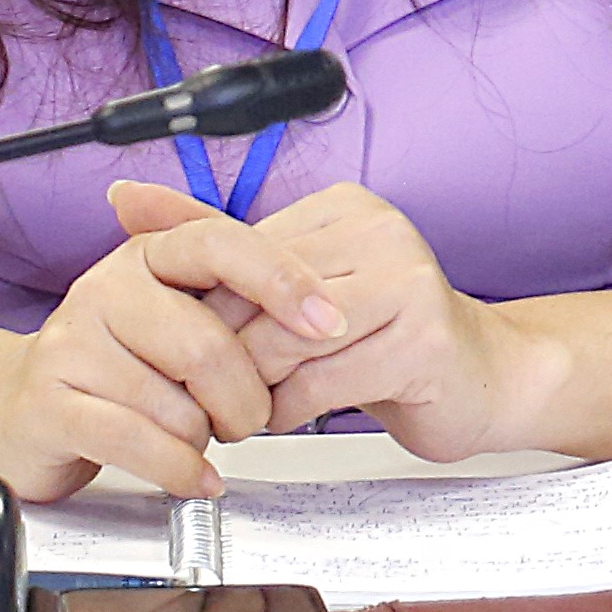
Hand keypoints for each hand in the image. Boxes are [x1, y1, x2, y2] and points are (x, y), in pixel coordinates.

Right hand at [0, 180, 346, 500]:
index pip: (225, 244)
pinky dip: (180, 467)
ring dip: (205, 434)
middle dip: (247, 395)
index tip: (331, 322)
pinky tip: (197, 475)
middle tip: (249, 415)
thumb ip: (242, 289)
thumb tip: (328, 272)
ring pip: (177, 401)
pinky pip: (138, 441)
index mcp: (148, 254)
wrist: (12, 410)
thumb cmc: (118, 362)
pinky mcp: (49, 407)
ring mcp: (70, 347)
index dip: (284, 283)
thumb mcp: (180, 311)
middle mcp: (103, 290)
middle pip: (208, 343)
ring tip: (199, 433)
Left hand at [219, 183, 559, 461]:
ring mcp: (410, 282)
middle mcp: (382, 232)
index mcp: (346, 206)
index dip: (207, 314)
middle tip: (215, 389)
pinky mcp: (423, 342)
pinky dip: (288, 413)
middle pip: (255, 299)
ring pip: (281, 342)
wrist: (484, 377)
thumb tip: (127, 197)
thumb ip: (214, 241)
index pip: (238, 254)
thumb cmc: (384, 335)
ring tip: (254, 404)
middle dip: (225, 358)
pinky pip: (317, 385)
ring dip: (253, 390)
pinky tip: (294, 414)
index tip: (203, 349)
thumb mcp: (296, 281)